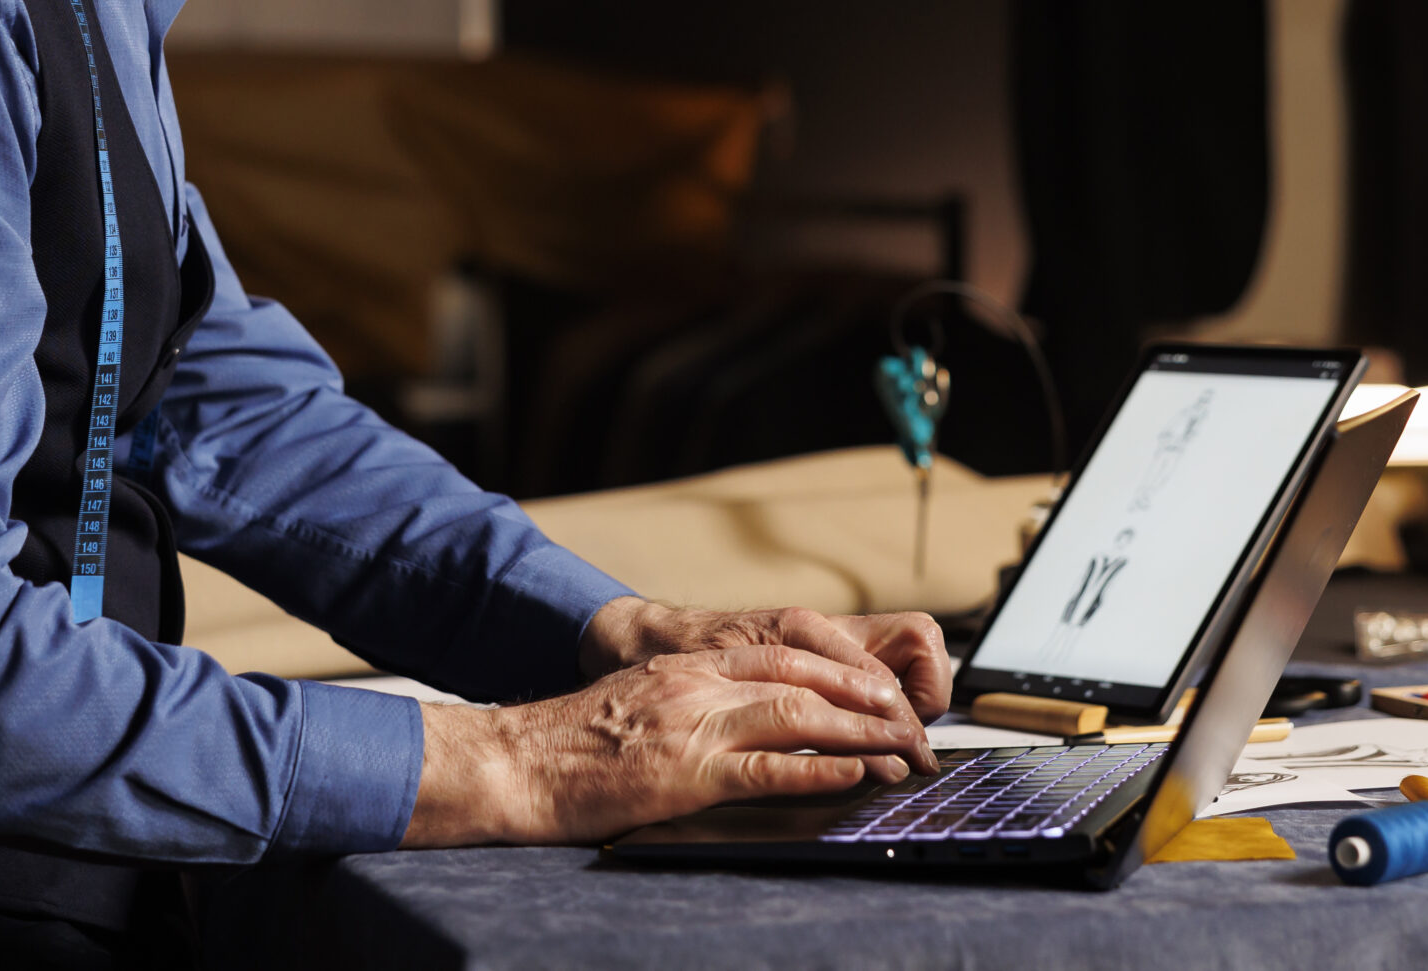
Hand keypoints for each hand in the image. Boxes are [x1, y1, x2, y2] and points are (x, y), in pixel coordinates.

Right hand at [402, 644, 937, 847]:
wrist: (515, 760)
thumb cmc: (568, 742)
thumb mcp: (637, 700)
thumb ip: (686, 698)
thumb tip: (736, 719)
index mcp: (688, 663)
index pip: (786, 652)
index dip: (843, 670)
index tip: (882, 692)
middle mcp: (698, 682)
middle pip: (806, 678)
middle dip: (867, 702)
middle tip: (912, 726)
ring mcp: (695, 724)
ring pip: (799, 715)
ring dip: (861, 734)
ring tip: (904, 752)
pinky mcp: (686, 772)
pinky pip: (768, 767)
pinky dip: (819, 770)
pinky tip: (854, 775)